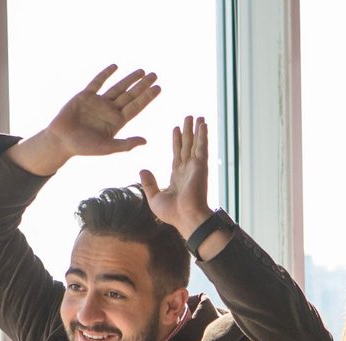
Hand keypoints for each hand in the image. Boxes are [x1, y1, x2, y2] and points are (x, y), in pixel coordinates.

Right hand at [24, 65, 160, 168]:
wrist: (60, 140)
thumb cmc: (83, 147)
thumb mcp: (106, 147)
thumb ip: (125, 144)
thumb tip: (145, 141)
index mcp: (117, 122)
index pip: (136, 107)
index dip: (147, 97)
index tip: (159, 88)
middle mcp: (110, 110)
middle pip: (130, 95)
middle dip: (143, 85)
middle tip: (155, 75)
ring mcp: (98, 102)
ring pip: (118, 87)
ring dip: (129, 79)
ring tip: (142, 71)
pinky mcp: (85, 96)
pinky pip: (97, 82)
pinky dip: (105, 74)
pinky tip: (115, 67)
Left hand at [139, 115, 213, 234]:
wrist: (186, 218)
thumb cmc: (172, 213)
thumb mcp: (154, 197)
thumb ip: (149, 183)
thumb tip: (142, 170)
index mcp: (177, 176)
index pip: (177, 154)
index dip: (177, 141)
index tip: (176, 129)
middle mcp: (187, 169)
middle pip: (187, 145)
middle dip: (187, 131)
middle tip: (188, 117)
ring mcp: (195, 167)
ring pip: (195, 143)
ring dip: (196, 130)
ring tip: (196, 117)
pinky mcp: (201, 166)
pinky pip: (202, 147)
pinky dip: (203, 135)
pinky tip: (203, 124)